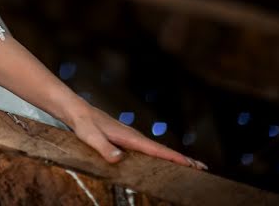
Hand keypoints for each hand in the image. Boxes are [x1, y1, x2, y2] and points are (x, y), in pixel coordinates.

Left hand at [67, 105, 206, 169]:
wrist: (76, 110)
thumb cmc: (82, 123)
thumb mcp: (90, 136)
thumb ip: (103, 148)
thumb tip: (118, 159)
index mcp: (129, 137)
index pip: (157, 150)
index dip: (175, 158)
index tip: (193, 165)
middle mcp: (133, 136)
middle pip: (162, 150)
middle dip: (182, 159)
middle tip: (202, 168)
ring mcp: (130, 137)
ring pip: (156, 149)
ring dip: (173, 157)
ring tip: (189, 166)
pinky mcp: (125, 138)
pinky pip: (147, 149)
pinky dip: (160, 154)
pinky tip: (161, 160)